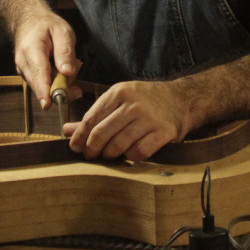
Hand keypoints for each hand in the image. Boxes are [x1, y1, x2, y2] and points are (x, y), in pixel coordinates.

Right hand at [11, 9, 80, 107]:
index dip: (44, 91)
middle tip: (78, 64)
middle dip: (64, 85)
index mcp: (32, 50)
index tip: (48, 105)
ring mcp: (24, 72)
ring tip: (69, 60)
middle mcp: (24, 64)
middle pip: (43, 86)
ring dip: (62, 80)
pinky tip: (62, 65)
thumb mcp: (62, 31)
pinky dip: (57, 80)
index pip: (39, 75)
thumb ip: (65, 51)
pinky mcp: (28, 76)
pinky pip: (45, 85)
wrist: (28, 21)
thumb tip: (67, 73)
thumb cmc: (46, 25)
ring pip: (45, 88)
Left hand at [63, 80, 189, 160]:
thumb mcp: (120, 100)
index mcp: (119, 92)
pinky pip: (139, 152)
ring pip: (118, 145)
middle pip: (102, 133)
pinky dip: (131, 157)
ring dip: (110, 155)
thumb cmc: (146, 100)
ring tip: (109, 156)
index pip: (91, 118)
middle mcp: (133, 104)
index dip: (80, 136)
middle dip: (92, 149)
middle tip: (90, 156)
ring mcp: (149, 118)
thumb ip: (95, 116)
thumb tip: (66, 130)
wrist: (182, 98)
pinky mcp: (163, 132)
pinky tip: (130, 155)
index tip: (75, 147)